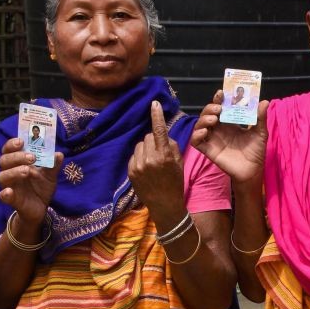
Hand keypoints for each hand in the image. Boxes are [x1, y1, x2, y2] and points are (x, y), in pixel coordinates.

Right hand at [0, 138, 62, 223]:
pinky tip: (9, 191)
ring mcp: (10, 186)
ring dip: (14, 172)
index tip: (21, 141)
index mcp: (18, 163)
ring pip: (3, 176)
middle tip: (32, 157)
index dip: (12, 144)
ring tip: (27, 170)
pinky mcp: (12, 200)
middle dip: (17, 157)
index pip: (9, 150)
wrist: (41, 207)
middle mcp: (10, 172)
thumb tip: (59, 154)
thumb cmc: (41, 187)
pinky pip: (4, 196)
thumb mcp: (50, 175)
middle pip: (4, 161)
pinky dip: (5, 193)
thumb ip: (53, 165)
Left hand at [128, 101, 184, 215]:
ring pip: (140, 144)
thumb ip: (171, 146)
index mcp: (164, 156)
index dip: (157, 116)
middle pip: (148, 136)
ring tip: (153, 161)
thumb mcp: (179, 163)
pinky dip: (140, 157)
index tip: (154, 103)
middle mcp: (150, 159)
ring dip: (146, 148)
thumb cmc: (175, 183)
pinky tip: (146, 168)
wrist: (164, 204)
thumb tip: (161, 134)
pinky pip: (134, 155)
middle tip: (161, 152)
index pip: (159, 131)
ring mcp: (138, 165)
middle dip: (154, 140)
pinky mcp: (130, 171)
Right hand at [190, 89, 268, 183]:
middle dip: (210, 107)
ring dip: (203, 119)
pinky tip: (205, 132)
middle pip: (208, 113)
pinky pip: (196, 141)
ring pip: (200, 125)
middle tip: (218, 108)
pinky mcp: (208, 150)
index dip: (219, 99)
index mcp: (230, 122)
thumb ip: (260, 118)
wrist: (253, 170)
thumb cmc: (256, 151)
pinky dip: (197, 135)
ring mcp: (212, 139)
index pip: (221, 107)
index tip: (221, 93)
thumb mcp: (260, 133)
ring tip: (214, 119)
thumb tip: (264, 101)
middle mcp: (219, 129)